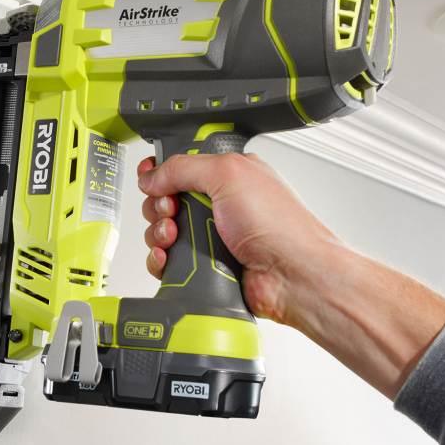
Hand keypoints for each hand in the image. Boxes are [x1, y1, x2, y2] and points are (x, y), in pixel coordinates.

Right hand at [137, 153, 338, 326]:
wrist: (292, 277)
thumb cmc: (279, 226)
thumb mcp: (228, 174)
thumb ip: (183, 167)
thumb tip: (152, 175)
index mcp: (228, 176)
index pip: (182, 167)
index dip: (162, 172)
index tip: (153, 180)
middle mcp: (219, 206)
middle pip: (166, 200)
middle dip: (159, 205)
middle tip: (172, 211)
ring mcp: (210, 237)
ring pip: (163, 232)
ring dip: (159, 234)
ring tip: (174, 237)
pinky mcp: (203, 265)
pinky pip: (167, 261)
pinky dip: (161, 260)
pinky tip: (169, 258)